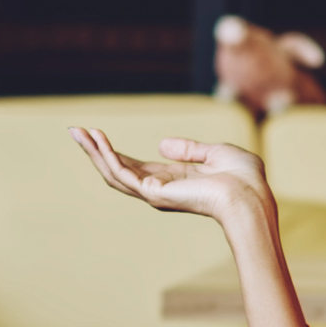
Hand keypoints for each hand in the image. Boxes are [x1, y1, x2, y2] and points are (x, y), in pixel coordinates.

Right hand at [69, 128, 272, 225]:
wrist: (251, 195)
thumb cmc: (243, 179)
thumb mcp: (216, 153)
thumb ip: (190, 149)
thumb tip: (161, 144)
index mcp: (174, 181)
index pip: (135, 167)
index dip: (115, 152)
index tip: (95, 134)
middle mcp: (160, 190)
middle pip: (118, 171)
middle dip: (95, 151)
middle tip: (74, 131)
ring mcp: (155, 194)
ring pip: (114, 174)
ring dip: (94, 152)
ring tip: (77, 133)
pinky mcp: (154, 194)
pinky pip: (123, 174)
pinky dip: (108, 157)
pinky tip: (97, 141)